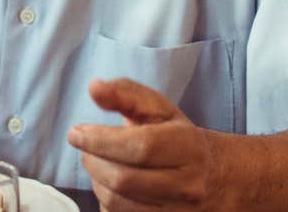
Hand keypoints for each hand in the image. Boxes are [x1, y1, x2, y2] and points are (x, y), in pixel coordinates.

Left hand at [66, 78, 219, 211]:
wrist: (212, 177)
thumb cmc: (177, 138)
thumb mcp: (159, 109)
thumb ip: (125, 93)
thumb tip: (94, 87)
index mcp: (188, 147)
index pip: (140, 146)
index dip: (101, 140)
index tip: (76, 133)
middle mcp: (187, 184)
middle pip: (123, 179)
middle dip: (93, 161)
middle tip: (86, 148)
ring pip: (117, 201)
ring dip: (96, 181)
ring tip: (98, 163)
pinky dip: (105, 200)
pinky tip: (110, 184)